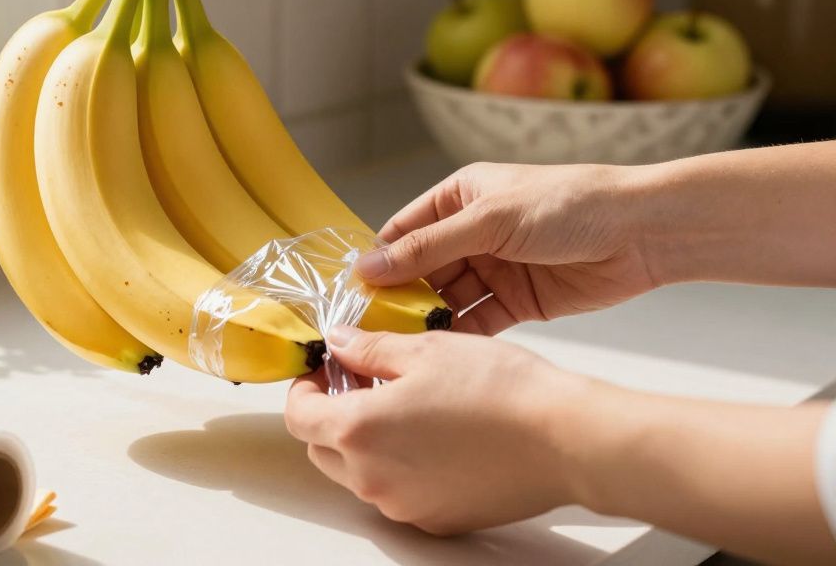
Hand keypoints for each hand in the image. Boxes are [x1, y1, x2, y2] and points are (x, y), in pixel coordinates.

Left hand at [284, 326, 587, 534]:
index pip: (298, 416)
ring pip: (358, 474)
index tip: (325, 369)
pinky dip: (400, 465)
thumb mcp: (426, 349)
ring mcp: (403, 504)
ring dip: (365, 441)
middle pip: (321, 448)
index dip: (305, 387)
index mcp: (358, 430)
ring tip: (405, 405)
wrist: (565, 439)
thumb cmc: (501, 390)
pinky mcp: (435, 519)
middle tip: (363, 381)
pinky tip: (434, 435)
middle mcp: (372, 477)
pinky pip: (397, 492)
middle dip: (331, 415)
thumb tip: (338, 343)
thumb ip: (368, 349)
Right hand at [357, 162, 658, 333]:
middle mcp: (472, 233)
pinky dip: (460, 335)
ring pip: (446, 298)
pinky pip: (477, 321)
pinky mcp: (518, 301)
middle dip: (400, 298)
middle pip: (420, 270)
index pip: (403, 232)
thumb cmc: (569, 204)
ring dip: (428, 320)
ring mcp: (495, 268)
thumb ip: (428, 248)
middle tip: (374, 330)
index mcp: (459, 198)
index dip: (379, 262)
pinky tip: (443, 353)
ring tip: (405, 347)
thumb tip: (369, 267)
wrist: (642, 231)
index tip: (354, 295)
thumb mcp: (490, 220)